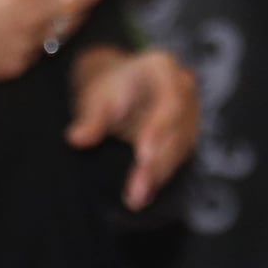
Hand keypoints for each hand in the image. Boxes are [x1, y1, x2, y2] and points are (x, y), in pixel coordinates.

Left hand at [68, 44, 203, 210]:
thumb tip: (77, 138)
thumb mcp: (95, 97)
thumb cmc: (107, 88)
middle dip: (156, 162)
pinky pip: (177, 158)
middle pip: (176, 130)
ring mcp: (190, 113)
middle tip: (136, 191)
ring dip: (158, 175)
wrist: (119, 86)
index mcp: (162, 68)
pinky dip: (159, 177)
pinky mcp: (186, 135)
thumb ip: (91, 118)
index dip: (159, 128)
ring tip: (136, 199)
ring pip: (179, 148)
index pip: (169, 100)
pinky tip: (142, 197)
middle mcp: (184, 88)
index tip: (143, 154)